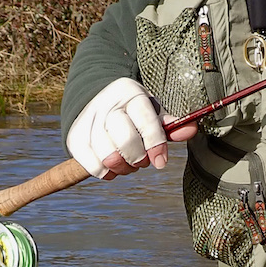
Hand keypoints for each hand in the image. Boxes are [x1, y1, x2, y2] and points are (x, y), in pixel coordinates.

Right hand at [66, 78, 196, 179]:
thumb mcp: (152, 111)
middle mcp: (106, 104)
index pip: (145, 121)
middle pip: (126, 141)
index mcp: (130, 93)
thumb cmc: (133, 110)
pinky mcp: (75, 138)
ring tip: (128, 162)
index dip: (156, 145)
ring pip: (108, 157)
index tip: (161, 163)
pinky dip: (106, 173)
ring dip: (124, 168)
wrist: (95, 98)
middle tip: (142, 160)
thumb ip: (170, 124)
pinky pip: (93, 167)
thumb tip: (190, 131)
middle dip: (139, 158)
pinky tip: (112, 166)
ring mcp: (88, 121)